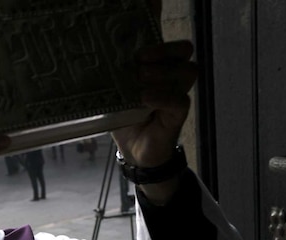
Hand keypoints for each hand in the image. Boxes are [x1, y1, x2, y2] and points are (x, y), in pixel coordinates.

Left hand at [111, 40, 197, 166]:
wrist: (132, 150)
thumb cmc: (125, 118)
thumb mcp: (117, 94)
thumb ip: (115, 78)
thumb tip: (97, 62)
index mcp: (158, 68)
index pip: (170, 45)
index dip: (160, 44)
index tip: (138, 53)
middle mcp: (172, 78)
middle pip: (185, 51)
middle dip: (163, 51)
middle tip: (140, 63)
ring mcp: (177, 95)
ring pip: (187, 72)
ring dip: (164, 72)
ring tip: (141, 81)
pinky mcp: (177, 115)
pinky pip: (180, 100)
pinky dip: (162, 97)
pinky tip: (145, 99)